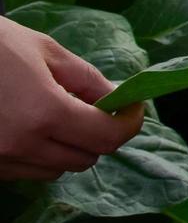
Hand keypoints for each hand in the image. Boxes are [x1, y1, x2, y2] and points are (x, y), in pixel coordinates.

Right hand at [0, 17, 145, 180]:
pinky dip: (38, 154)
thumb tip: (118, 101)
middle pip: (85, 159)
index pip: (107, 138)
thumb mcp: (47, 51)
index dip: (129, 123)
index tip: (132, 108)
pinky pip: (25, 171)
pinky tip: (28, 125)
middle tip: (95, 107)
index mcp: (43, 113)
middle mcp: (20, 145)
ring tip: (56, 113)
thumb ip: (88, 80)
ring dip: (67, 147)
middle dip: (98, 134)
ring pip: (56, 169)